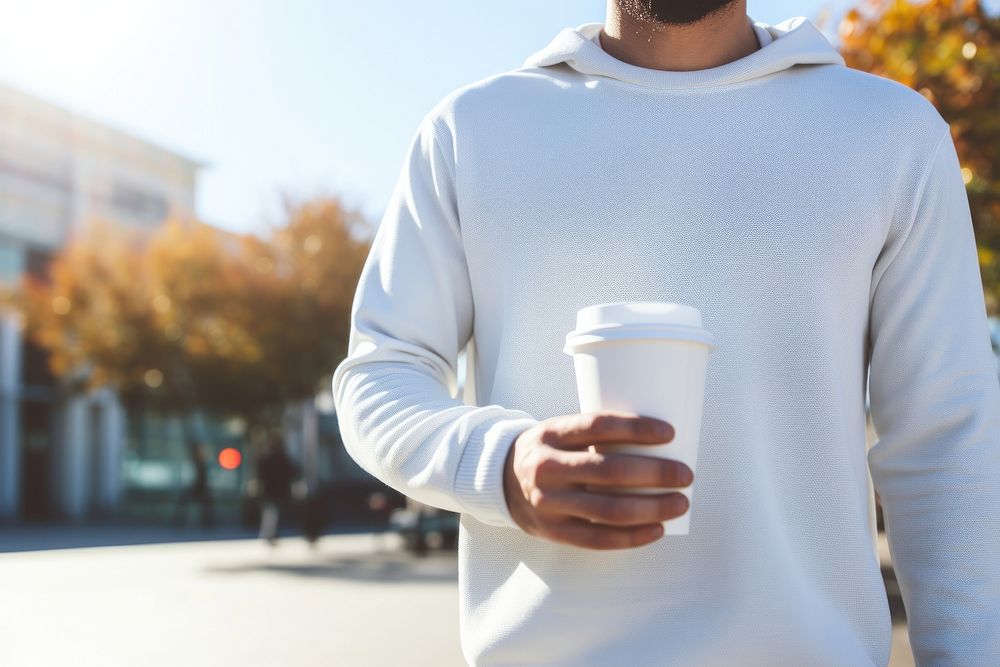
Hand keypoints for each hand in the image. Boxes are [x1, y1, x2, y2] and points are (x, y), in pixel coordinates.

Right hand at [502, 411, 692, 549]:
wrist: (500, 481)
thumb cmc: (549, 451)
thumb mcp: (559, 432)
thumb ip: (595, 436)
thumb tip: (659, 442)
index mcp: (550, 434)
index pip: (597, 427)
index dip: (636, 429)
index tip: (670, 433)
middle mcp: (546, 468)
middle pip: (609, 471)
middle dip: (655, 474)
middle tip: (685, 474)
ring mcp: (548, 503)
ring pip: (608, 510)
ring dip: (652, 508)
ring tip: (680, 503)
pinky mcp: (554, 531)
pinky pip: (598, 539)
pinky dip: (632, 536)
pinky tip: (657, 529)